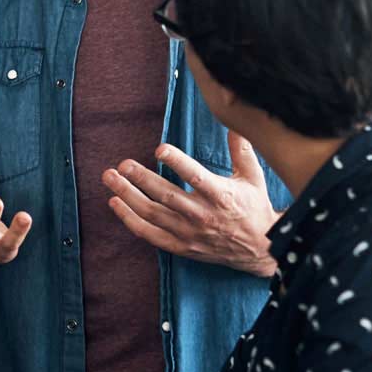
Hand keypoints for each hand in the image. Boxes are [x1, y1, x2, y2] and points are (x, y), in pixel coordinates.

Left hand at [102, 131, 279, 276]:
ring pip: (152, 214)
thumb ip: (241, 150)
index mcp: (221, 195)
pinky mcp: (181, 246)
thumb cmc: (254, 207)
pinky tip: (115, 203)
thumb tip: (234, 122)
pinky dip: (130, 220)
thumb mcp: (253, 177)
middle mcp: (202, 215)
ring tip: (110, 177)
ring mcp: (189, 233)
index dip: (177, 162)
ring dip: (128, 195)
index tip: (159, 148)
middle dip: (141, 179)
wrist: (260, 249)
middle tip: (122, 164)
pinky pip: (149, 234)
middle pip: (166, 196)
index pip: (196, 177)